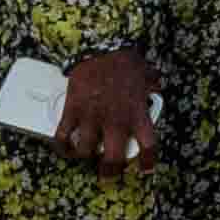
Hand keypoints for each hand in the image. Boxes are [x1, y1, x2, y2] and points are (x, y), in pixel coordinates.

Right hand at [56, 49, 160, 166]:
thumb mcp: (144, 73)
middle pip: (113, 159)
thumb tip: (157, 83)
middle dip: (110, 171)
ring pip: (86, 151)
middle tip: (108, 175)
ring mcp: (92, 117)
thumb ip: (151, 83)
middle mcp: (115, 121)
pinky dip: (62, 145)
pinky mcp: (73, 110)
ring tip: (84, 157)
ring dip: (85, 157)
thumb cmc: (124, 58)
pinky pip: (63, 135)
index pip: (147, 146)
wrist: (100, 44)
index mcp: (136, 114)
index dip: (147, 162)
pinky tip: (64, 148)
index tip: (145, 170)